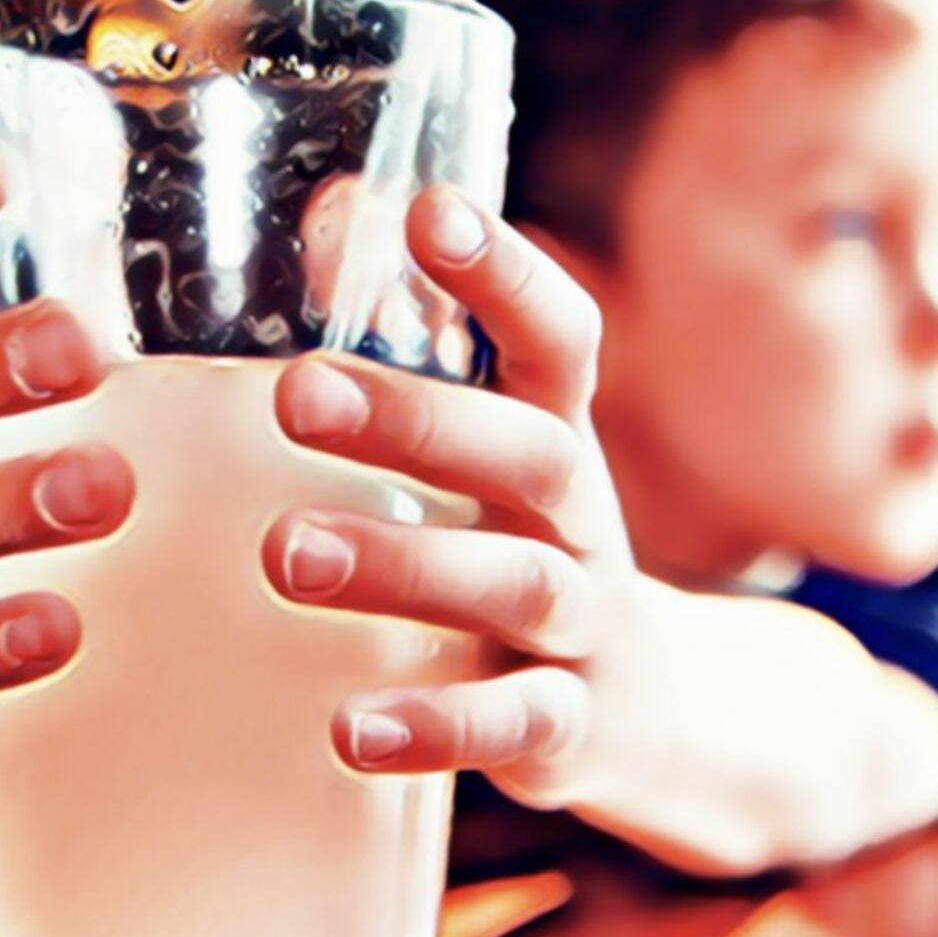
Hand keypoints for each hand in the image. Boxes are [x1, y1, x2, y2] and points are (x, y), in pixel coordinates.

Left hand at [264, 185, 632, 799]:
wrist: (650, 706)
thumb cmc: (526, 559)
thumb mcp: (490, 475)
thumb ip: (419, 370)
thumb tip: (329, 224)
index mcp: (559, 447)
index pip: (560, 343)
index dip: (509, 276)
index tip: (431, 210)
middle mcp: (582, 523)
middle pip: (530, 454)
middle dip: (421, 421)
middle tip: (296, 394)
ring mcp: (588, 626)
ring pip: (516, 584)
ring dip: (406, 565)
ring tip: (286, 553)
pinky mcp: (573, 724)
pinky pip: (514, 725)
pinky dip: (437, 724)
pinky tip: (348, 726)